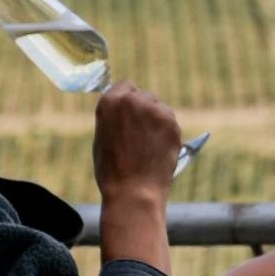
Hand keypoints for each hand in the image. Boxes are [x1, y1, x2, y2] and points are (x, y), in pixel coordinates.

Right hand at [92, 79, 184, 204]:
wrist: (134, 190)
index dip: (128, 98)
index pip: (124, 85)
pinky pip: (170, 122)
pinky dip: (167, 133)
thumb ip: (115, 118)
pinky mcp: (172, 122)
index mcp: (110, 101)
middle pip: (144, 95)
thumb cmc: (112, 170)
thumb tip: (127, 112)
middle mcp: (133, 100)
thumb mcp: (102, 137)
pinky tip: (158, 150)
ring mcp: (155, 109)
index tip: (130, 112)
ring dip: (156, 121)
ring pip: (159, 108)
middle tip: (141, 133)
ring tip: (148, 146)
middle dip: (144, 109)